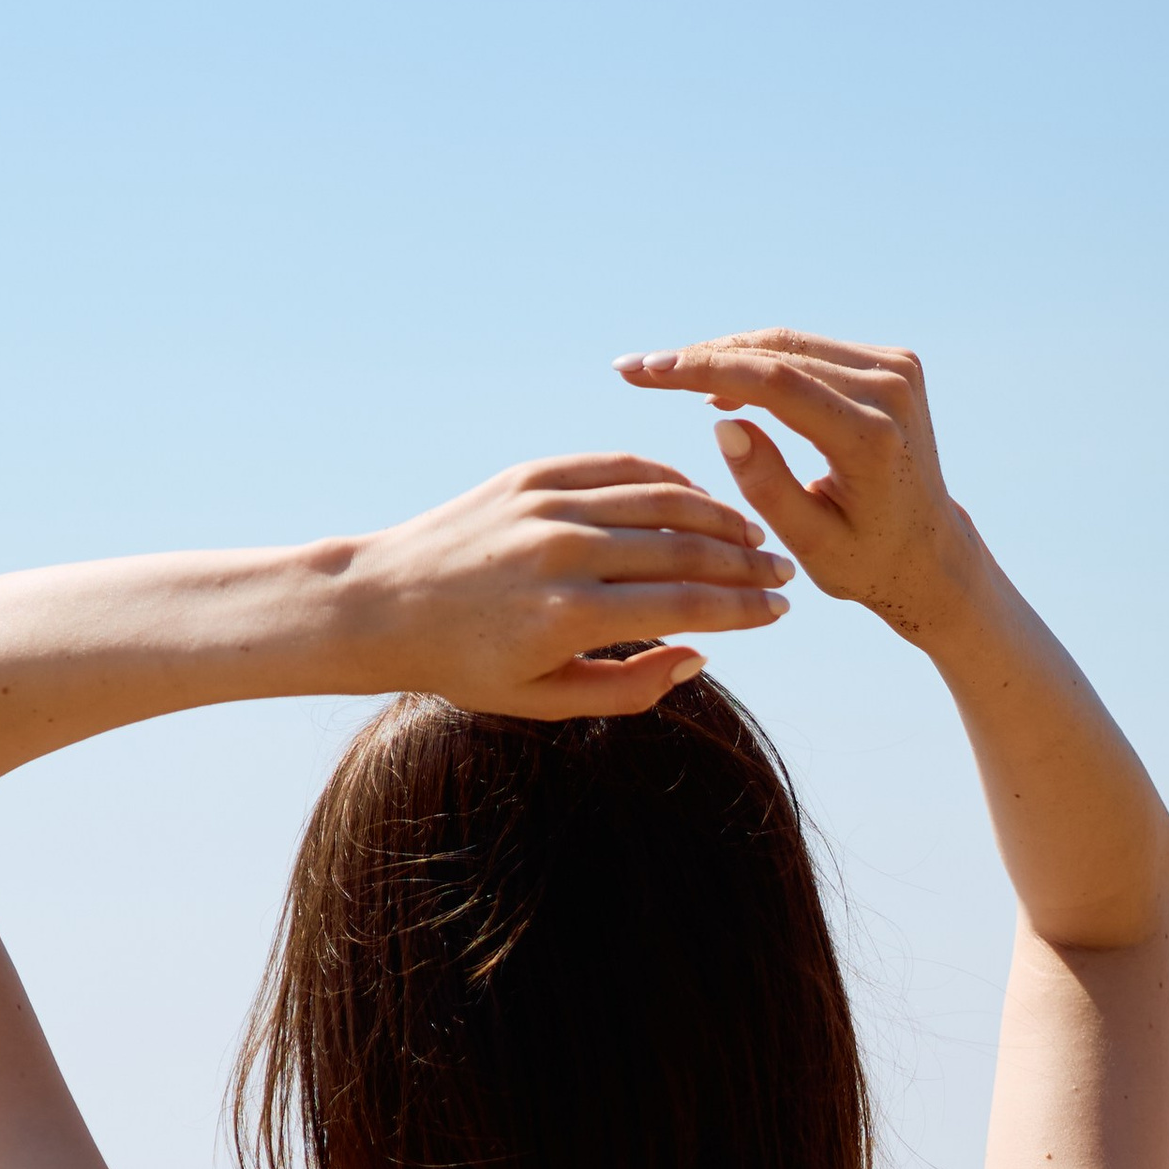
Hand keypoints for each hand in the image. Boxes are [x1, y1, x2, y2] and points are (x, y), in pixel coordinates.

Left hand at [335, 453, 791, 718]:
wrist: (384, 603)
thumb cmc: (467, 664)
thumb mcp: (544, 700)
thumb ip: (629, 687)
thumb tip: (701, 655)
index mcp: (568, 617)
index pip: (684, 606)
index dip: (743, 610)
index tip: (781, 612)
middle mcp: (563, 552)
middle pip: (684, 550)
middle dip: (746, 563)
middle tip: (784, 573)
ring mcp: (548, 505)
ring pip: (661, 500)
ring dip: (717, 518)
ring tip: (751, 538)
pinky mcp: (533, 474)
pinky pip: (620, 469)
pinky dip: (667, 482)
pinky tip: (697, 500)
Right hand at [615, 331, 984, 648]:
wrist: (930, 552)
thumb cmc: (867, 562)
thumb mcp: (811, 544)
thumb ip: (767, 485)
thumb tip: (722, 421)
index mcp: (872, 437)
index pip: (775, 384)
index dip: (704, 371)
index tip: (646, 372)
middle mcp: (891, 389)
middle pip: (778, 354)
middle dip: (702, 358)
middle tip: (637, 369)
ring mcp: (896, 369)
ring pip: (788, 346)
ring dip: (725, 358)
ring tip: (666, 378)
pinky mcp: (892, 363)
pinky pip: (809, 352)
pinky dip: (760, 363)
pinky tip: (720, 386)